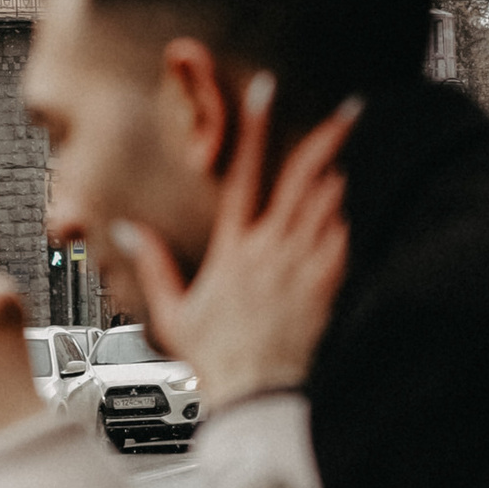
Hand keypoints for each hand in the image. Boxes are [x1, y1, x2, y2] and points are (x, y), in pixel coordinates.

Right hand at [112, 80, 355, 410]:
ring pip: (330, 202)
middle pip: (303, 177)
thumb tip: (127, 228)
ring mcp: (302, 266)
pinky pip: (346, 239)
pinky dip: (351, 218)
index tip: (266, 89)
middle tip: (352, 108)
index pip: (244, 172)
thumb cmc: (216, 361)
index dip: (255, 127)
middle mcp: (269, 249)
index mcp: (232, 248)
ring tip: (355, 153)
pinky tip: (360, 206)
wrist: (257, 397)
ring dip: (342, 174)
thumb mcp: (173, 314)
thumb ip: (154, 265)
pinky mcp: (328, 287)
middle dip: (328, 137)